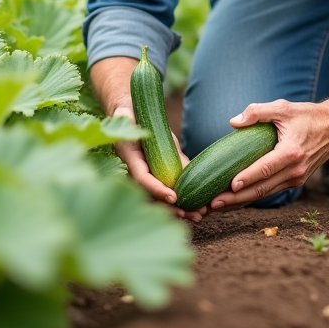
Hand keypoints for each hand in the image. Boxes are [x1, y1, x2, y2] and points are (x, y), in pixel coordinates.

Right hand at [111, 103, 204, 222]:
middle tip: (194, 215)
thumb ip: (141, 132)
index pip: (142, 179)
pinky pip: (171, 184)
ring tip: (199, 214)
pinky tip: (198, 203)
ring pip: (163, 193)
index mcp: (130, 158)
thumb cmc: (132, 115)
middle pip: (155, 194)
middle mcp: (138, 169)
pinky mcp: (160, 168)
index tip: (173, 197)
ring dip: (181, 206)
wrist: (129, 112)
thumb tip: (153, 141)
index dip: (157, 189)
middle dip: (174, 206)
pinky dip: (184, 193)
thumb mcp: (135, 122)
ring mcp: (148, 171)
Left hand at [202, 98, 328, 213]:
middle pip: (262, 188)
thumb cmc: (307, 115)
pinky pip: (272, 191)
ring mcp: (297, 178)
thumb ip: (258, 112)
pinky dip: (253, 196)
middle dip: (236, 198)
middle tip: (213, 203)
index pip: (265, 168)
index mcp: (291, 152)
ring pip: (265, 194)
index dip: (247, 177)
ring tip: (218, 206)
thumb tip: (234, 122)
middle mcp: (295, 169)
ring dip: (241, 202)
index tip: (229, 185)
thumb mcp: (283, 107)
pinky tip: (236, 200)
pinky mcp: (296, 180)